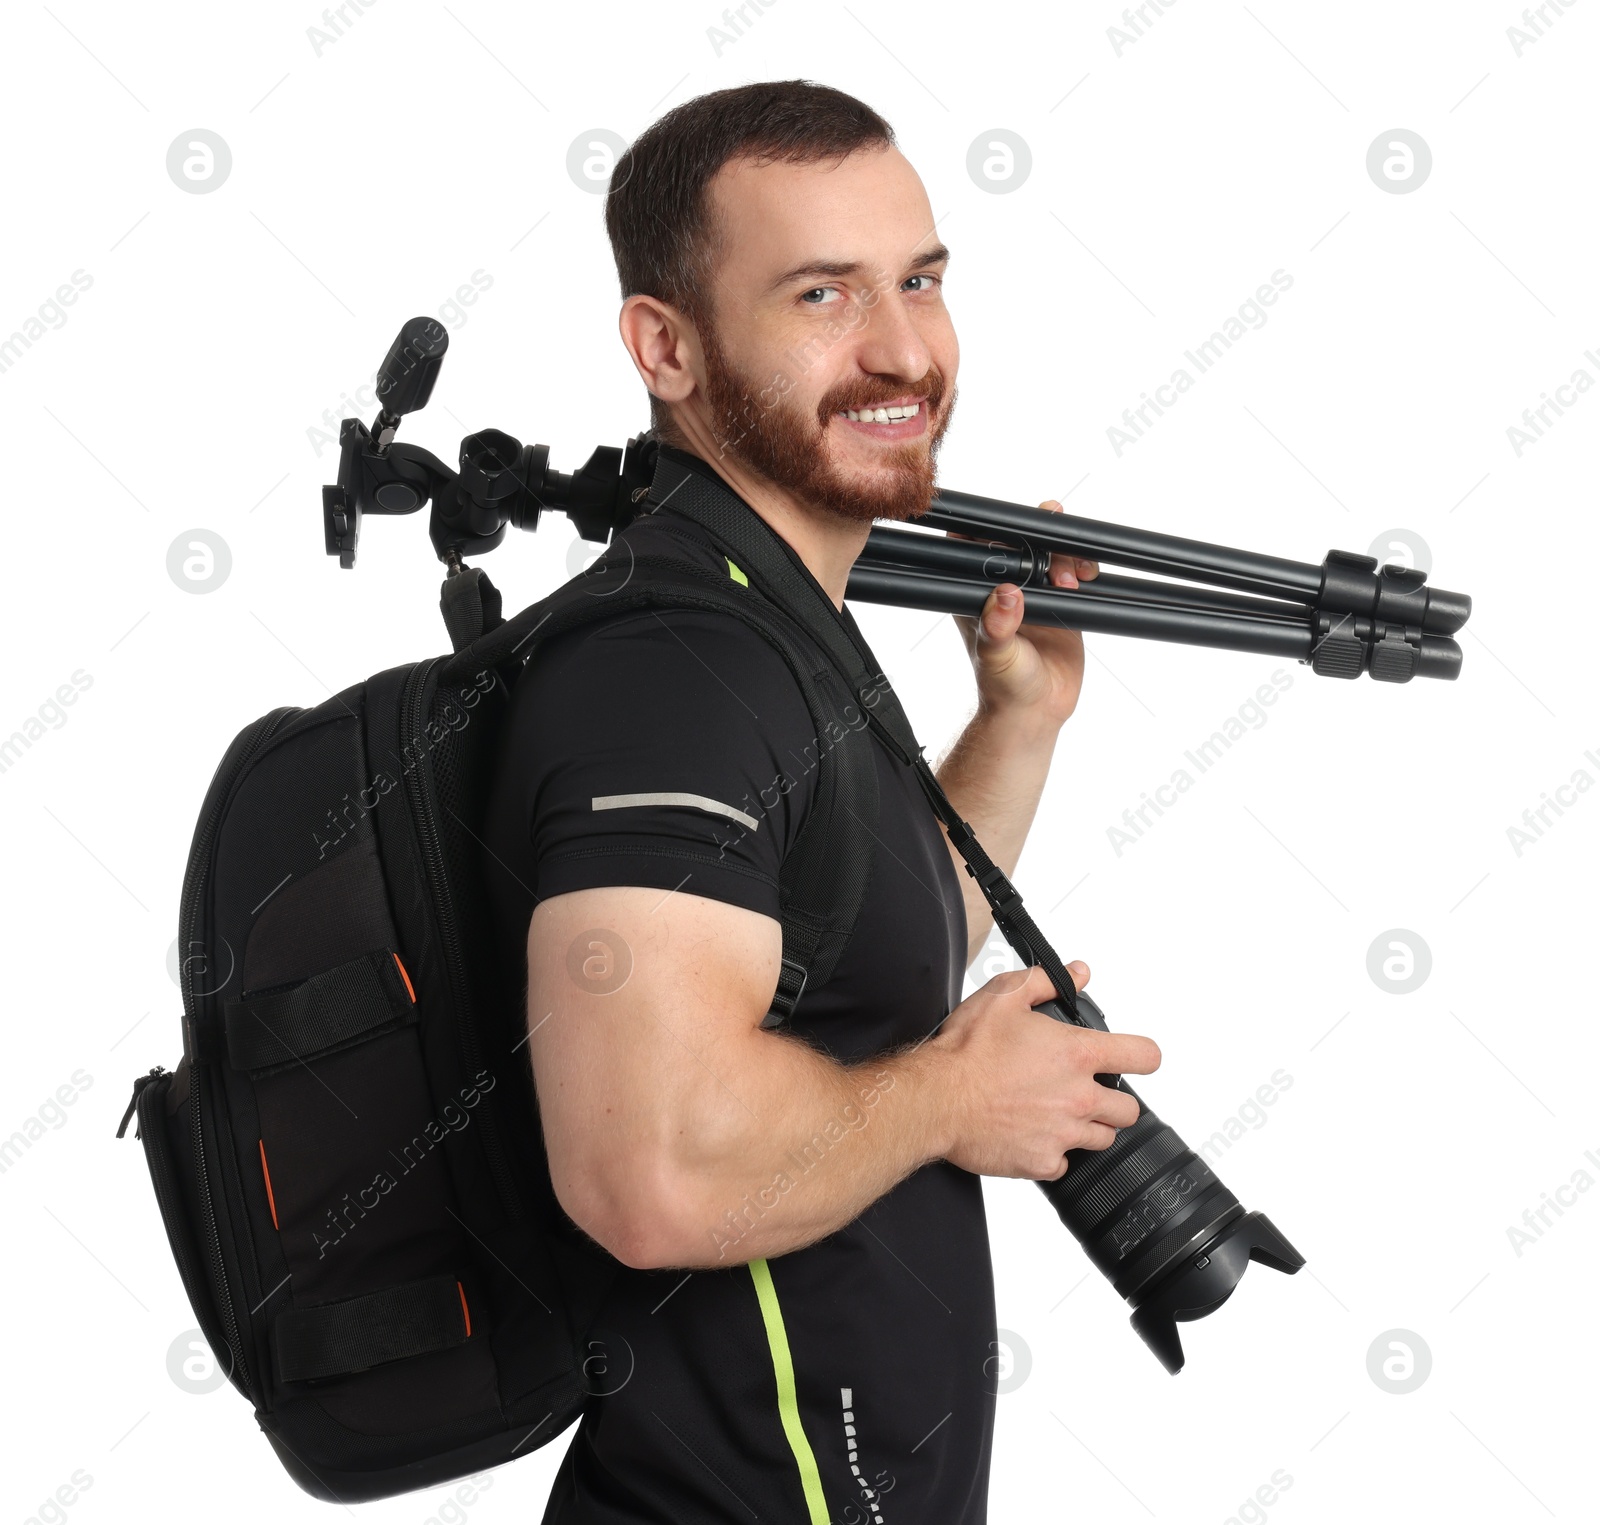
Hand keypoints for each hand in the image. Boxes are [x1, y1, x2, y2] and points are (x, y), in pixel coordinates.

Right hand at [930, 964, 1160, 1180]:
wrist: (935, 1099)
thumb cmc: (966, 1051)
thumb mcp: (1004, 996)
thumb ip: (1047, 981)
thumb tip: (1079, 973)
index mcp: (1077, 1055)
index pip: (1144, 1056)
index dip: (1142, 1055)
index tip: (1134, 1058)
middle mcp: (1078, 1097)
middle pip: (1129, 1109)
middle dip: (1111, 1100)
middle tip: (1082, 1090)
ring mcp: (1064, 1134)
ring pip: (1102, 1139)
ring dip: (1086, 1127)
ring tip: (1055, 1113)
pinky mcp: (1043, 1163)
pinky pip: (1064, 1164)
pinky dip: (1052, 1152)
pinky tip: (1030, 1134)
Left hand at [951, 499, 1099, 726]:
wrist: (1037, 712)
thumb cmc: (1004, 687)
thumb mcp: (996, 657)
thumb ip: (997, 627)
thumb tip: (1006, 596)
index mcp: (978, 595)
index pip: (977, 549)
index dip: (992, 530)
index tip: (1016, 524)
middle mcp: (1005, 589)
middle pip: (1021, 543)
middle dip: (1041, 536)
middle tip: (1056, 543)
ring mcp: (1036, 594)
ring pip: (1050, 554)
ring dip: (1065, 555)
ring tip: (1072, 579)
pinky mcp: (1064, 603)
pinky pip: (1075, 572)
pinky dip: (1084, 567)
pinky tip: (1088, 575)